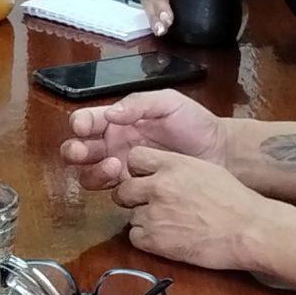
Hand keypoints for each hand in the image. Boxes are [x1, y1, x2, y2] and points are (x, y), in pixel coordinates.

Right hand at [58, 89, 226, 190]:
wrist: (220, 152)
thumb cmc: (194, 123)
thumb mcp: (168, 103)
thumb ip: (138, 104)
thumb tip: (110, 114)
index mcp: (119, 120)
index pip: (88, 120)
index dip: (80, 123)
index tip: (84, 127)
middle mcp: (114, 144)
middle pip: (80, 150)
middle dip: (75, 150)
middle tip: (84, 151)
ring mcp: (122, 168)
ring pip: (90, 173)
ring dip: (93, 170)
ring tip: (115, 165)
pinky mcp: (135, 188)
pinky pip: (111, 191)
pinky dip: (110, 187)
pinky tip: (126, 180)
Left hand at [112, 147, 271, 273]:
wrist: (248, 230)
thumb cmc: (234, 201)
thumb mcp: (205, 169)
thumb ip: (176, 167)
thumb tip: (159, 171)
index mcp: (171, 165)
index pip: (134, 158)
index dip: (138, 171)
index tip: (146, 179)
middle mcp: (158, 186)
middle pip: (123, 189)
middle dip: (134, 197)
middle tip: (150, 205)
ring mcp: (154, 214)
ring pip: (130, 215)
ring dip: (144, 220)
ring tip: (167, 224)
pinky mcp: (156, 240)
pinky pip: (135, 237)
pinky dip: (146, 239)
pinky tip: (165, 238)